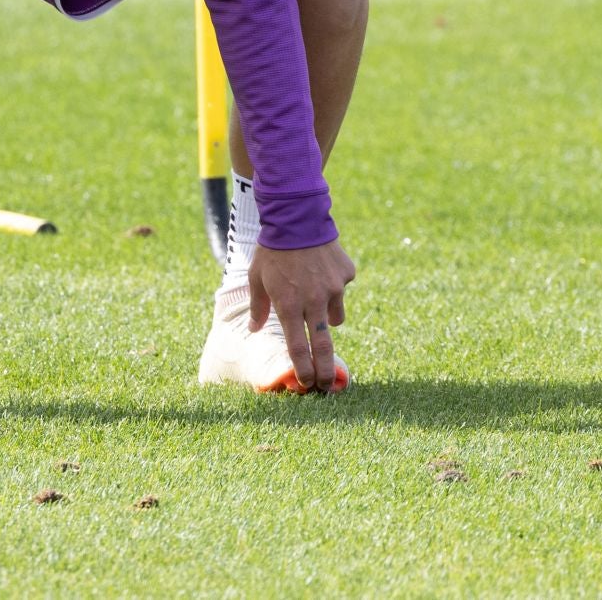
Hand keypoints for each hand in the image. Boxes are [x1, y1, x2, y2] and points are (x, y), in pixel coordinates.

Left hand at [247, 238, 354, 392]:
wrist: (296, 216)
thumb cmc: (272, 249)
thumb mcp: (257, 277)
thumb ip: (258, 306)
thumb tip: (254, 329)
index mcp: (288, 304)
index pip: (297, 346)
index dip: (303, 368)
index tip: (307, 384)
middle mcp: (313, 301)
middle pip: (323, 345)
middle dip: (326, 370)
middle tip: (327, 386)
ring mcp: (334, 288)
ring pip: (335, 316)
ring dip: (325, 315)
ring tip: (312, 294)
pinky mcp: (346, 274)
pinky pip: (341, 289)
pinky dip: (333, 286)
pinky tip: (320, 268)